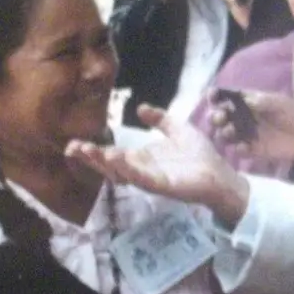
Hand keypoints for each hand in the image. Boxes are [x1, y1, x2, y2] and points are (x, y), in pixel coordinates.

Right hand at [65, 104, 249, 226]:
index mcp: (143, 158)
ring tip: (89, 150)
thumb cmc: (200, 155)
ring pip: (121, 172)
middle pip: (110, 166)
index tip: (75, 142)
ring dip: (104, 163)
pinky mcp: (163, 185)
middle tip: (72, 148)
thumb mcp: (178, 130)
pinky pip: (142, 178)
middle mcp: (142, 170)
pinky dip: (128, 169)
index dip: (94, 150)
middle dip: (91, 158)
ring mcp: (150, 179)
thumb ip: (160, 120)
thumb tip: (140, 108)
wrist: (220, 174)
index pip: (113, 154)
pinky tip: (116, 158)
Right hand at [208, 89, 293, 161]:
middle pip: (220, 116)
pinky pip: (237, 150)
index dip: (216, 96)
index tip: (212, 96)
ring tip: (231, 131)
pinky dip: (237, 148)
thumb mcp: (280, 103)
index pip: (226, 97)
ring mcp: (245, 134)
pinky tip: (244, 147)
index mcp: (246, 102)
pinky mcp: (251, 150)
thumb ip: (263, 101)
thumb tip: (246, 100)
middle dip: (215, 116)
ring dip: (223, 132)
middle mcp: (241, 118)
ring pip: (224, 134)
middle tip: (221, 117)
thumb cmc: (293, 115)